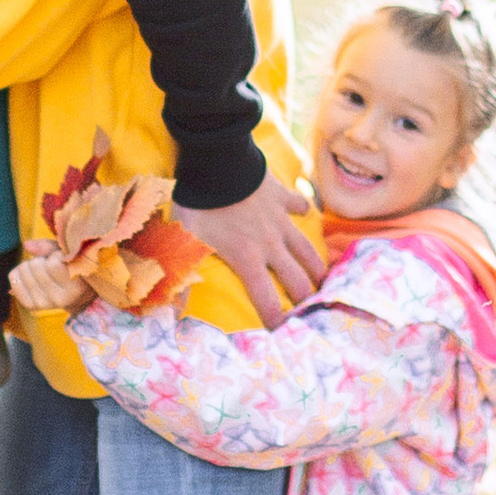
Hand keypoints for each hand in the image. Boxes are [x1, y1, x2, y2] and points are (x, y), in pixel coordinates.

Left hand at [10, 247, 90, 315]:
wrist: (75, 296)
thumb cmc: (71, 268)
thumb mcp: (67, 254)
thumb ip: (50, 247)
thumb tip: (26, 245)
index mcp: (75, 288)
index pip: (53, 264)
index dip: (56, 255)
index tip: (64, 260)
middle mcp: (59, 300)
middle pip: (36, 265)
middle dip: (41, 259)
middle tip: (51, 265)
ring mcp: (44, 304)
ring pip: (24, 269)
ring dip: (30, 264)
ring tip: (43, 270)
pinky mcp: (31, 305)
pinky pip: (14, 279)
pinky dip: (19, 271)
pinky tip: (31, 276)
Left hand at [180, 175, 324, 326]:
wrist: (218, 160)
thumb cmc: (199, 203)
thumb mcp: (184, 241)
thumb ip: (182, 277)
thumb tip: (172, 314)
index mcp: (248, 258)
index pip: (267, 299)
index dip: (277, 319)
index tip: (283, 334)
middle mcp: (270, 244)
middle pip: (297, 279)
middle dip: (307, 299)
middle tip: (312, 311)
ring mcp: (279, 219)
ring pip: (307, 249)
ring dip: (316, 266)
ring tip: (323, 279)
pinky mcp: (281, 196)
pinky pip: (298, 205)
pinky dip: (302, 210)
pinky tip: (304, 212)